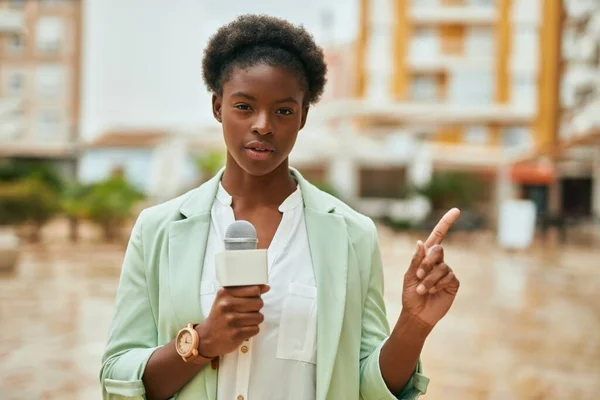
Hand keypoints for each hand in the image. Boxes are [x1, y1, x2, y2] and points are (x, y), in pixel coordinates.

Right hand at [195, 285, 268, 357]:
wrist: (206, 337)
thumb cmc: (220, 316)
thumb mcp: (226, 299)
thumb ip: (245, 291)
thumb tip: (266, 287)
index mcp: (225, 294)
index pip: (254, 290)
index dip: (257, 295)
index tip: (253, 297)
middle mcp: (227, 305)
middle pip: (259, 303)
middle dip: (256, 308)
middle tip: (247, 311)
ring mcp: (231, 320)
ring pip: (259, 317)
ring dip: (255, 320)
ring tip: (244, 321)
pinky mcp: (236, 334)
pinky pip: (256, 329)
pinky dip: (252, 330)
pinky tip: (243, 329)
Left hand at [402, 208, 460, 327]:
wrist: (417, 314)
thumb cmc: (410, 295)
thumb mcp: (408, 276)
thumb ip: (415, 260)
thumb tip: (421, 242)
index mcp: (425, 256)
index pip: (437, 236)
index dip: (446, 222)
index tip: (456, 210)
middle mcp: (438, 262)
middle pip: (439, 250)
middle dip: (427, 262)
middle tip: (418, 275)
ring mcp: (446, 272)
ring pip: (442, 267)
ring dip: (429, 279)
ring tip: (421, 289)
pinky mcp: (453, 283)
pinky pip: (448, 277)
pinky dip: (437, 284)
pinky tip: (433, 291)